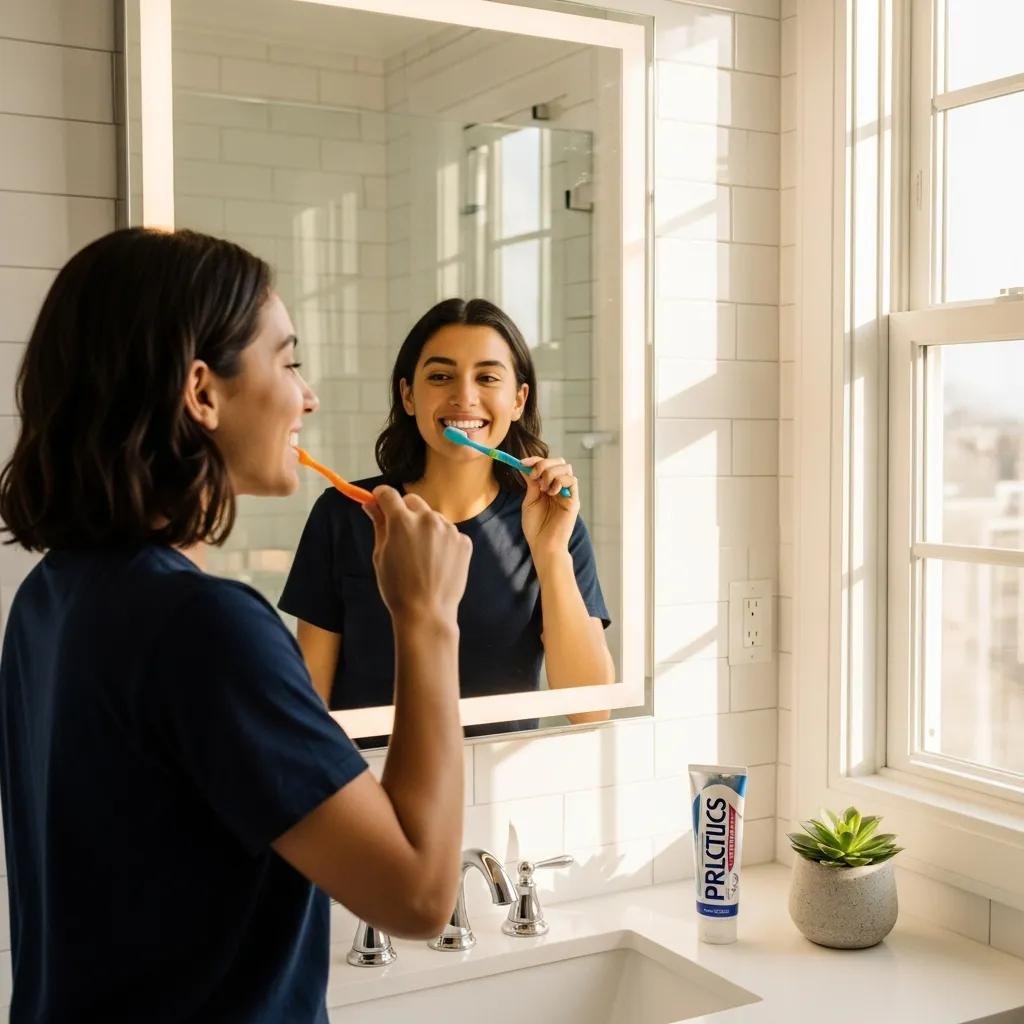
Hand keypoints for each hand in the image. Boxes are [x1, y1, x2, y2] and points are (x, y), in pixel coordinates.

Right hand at [364, 486, 471, 623]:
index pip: (388, 494)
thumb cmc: (397, 588)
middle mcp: (427, 519)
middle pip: (412, 501)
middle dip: (404, 511)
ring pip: (432, 517)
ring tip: (421, 556)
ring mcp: (448, 529)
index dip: (380, 496)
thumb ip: (378, 525)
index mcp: (402, 521)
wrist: (427, 612)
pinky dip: (442, 541)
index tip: (379, 502)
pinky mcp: (463, 541)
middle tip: (401, 534)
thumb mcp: (380, 555)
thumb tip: (370, 504)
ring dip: (425, 527)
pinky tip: (437, 562)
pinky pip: (449, 533)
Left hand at [520, 455, 578, 565]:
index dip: (535, 460)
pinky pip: (572, 481)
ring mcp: (568, 493)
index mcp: (549, 487)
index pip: (547, 465)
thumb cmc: (535, 527)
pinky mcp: (573, 501)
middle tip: (534, 476)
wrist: (543, 545)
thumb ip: (531, 483)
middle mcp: (560, 488)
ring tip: (543, 488)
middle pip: (559, 462)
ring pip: (566, 468)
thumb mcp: (530, 500)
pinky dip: (559, 481)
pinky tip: (551, 492)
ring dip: (550, 473)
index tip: (522, 462)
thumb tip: (524, 466)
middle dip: (543, 464)